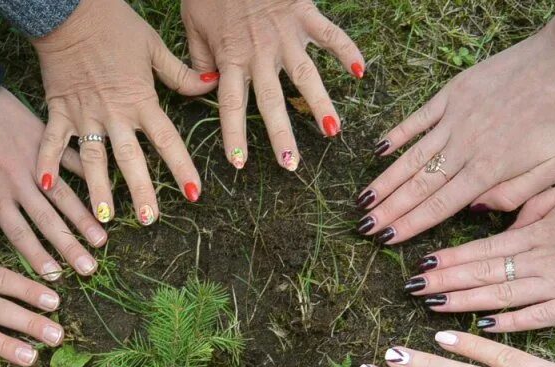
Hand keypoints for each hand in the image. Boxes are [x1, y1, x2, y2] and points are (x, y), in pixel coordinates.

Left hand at [0, 87, 105, 279]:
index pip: (19, 234)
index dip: (38, 257)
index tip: (56, 277)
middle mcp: (18, 184)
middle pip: (47, 222)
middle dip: (69, 247)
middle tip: (89, 269)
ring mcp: (35, 161)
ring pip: (64, 197)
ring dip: (84, 219)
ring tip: (102, 240)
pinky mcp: (44, 138)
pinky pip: (70, 160)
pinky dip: (88, 175)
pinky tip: (106, 191)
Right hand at [32, 0, 215, 225]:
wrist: (70, 10)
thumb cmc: (115, 26)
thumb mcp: (153, 47)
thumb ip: (181, 74)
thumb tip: (213, 84)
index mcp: (140, 100)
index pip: (167, 139)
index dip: (181, 167)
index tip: (194, 193)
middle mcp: (113, 113)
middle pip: (130, 158)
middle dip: (140, 190)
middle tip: (149, 219)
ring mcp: (84, 114)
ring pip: (92, 158)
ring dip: (98, 189)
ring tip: (104, 218)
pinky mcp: (58, 110)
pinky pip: (52, 142)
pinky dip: (47, 164)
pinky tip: (46, 188)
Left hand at [182, 0, 362, 169]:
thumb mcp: (192, 24)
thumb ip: (199, 60)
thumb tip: (205, 89)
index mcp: (230, 57)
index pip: (231, 104)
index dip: (234, 134)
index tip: (238, 163)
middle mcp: (259, 52)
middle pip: (271, 100)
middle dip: (281, 135)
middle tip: (291, 164)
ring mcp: (285, 35)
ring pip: (305, 75)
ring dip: (319, 104)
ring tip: (332, 132)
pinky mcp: (304, 14)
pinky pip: (330, 35)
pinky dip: (347, 51)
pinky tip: (361, 71)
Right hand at [356, 4, 554, 244]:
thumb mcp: (553, 169)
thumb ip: (514, 195)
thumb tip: (476, 209)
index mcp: (488, 170)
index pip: (440, 206)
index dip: (410, 224)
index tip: (386, 238)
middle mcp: (464, 147)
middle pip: (418, 186)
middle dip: (388, 210)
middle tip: (362, 227)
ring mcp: (455, 119)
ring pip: (412, 157)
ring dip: (385, 180)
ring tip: (364, 200)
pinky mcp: (453, 94)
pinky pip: (418, 118)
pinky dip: (397, 134)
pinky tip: (378, 151)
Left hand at [404, 169, 554, 331]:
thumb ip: (528, 210)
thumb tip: (498, 226)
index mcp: (536, 232)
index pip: (480, 249)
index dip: (447, 258)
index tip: (419, 265)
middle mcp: (543, 260)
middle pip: (482, 274)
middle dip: (443, 282)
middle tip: (410, 290)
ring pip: (502, 296)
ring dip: (464, 303)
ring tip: (432, 306)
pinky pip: (539, 318)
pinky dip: (510, 323)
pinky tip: (481, 327)